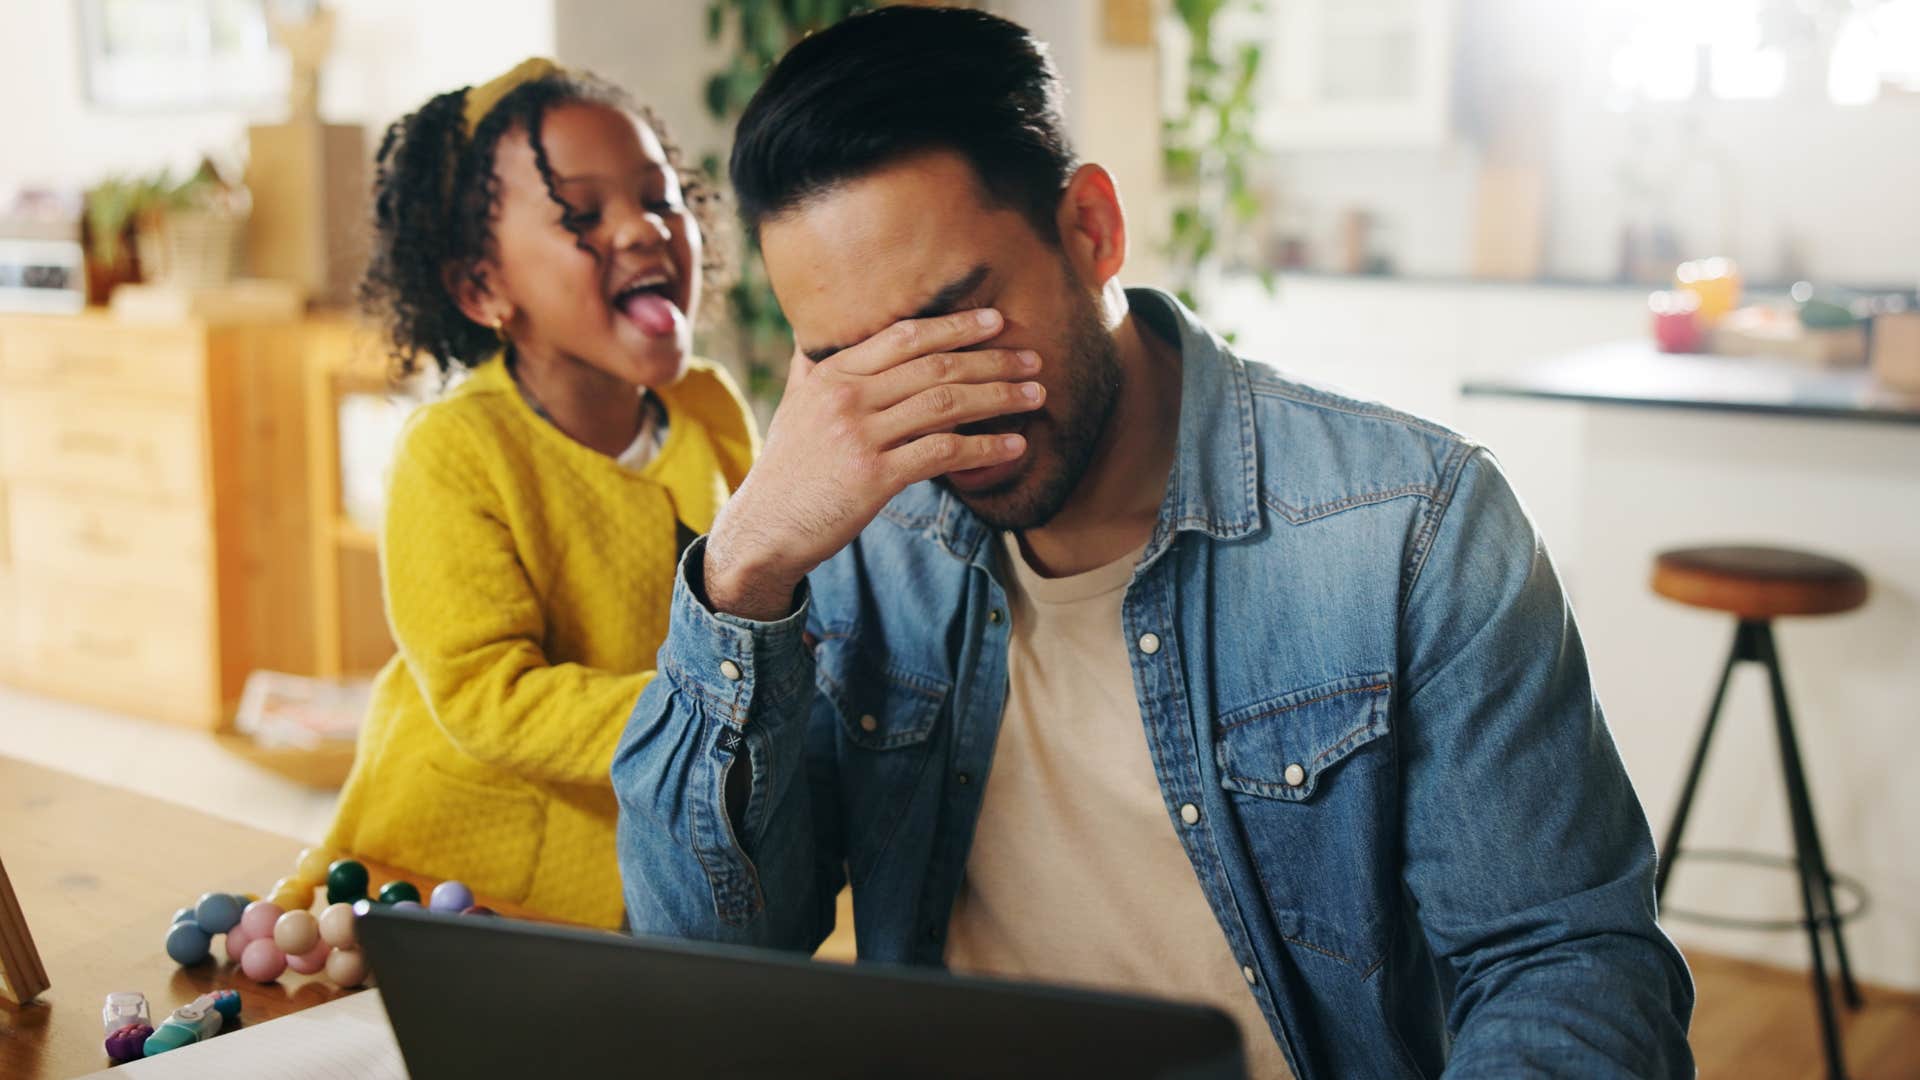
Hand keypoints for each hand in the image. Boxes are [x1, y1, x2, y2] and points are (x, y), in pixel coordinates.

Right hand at [704, 308, 1042, 620]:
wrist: (764, 528)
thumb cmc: (788, 469)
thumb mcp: (794, 408)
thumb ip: (811, 369)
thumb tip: (814, 337)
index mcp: (831, 373)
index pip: (904, 336)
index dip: (955, 325)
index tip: (995, 321)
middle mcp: (845, 397)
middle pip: (934, 366)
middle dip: (991, 360)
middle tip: (1033, 359)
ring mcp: (859, 436)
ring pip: (945, 404)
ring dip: (999, 397)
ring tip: (1036, 396)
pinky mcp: (873, 478)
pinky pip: (943, 453)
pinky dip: (985, 447)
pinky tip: (1014, 446)